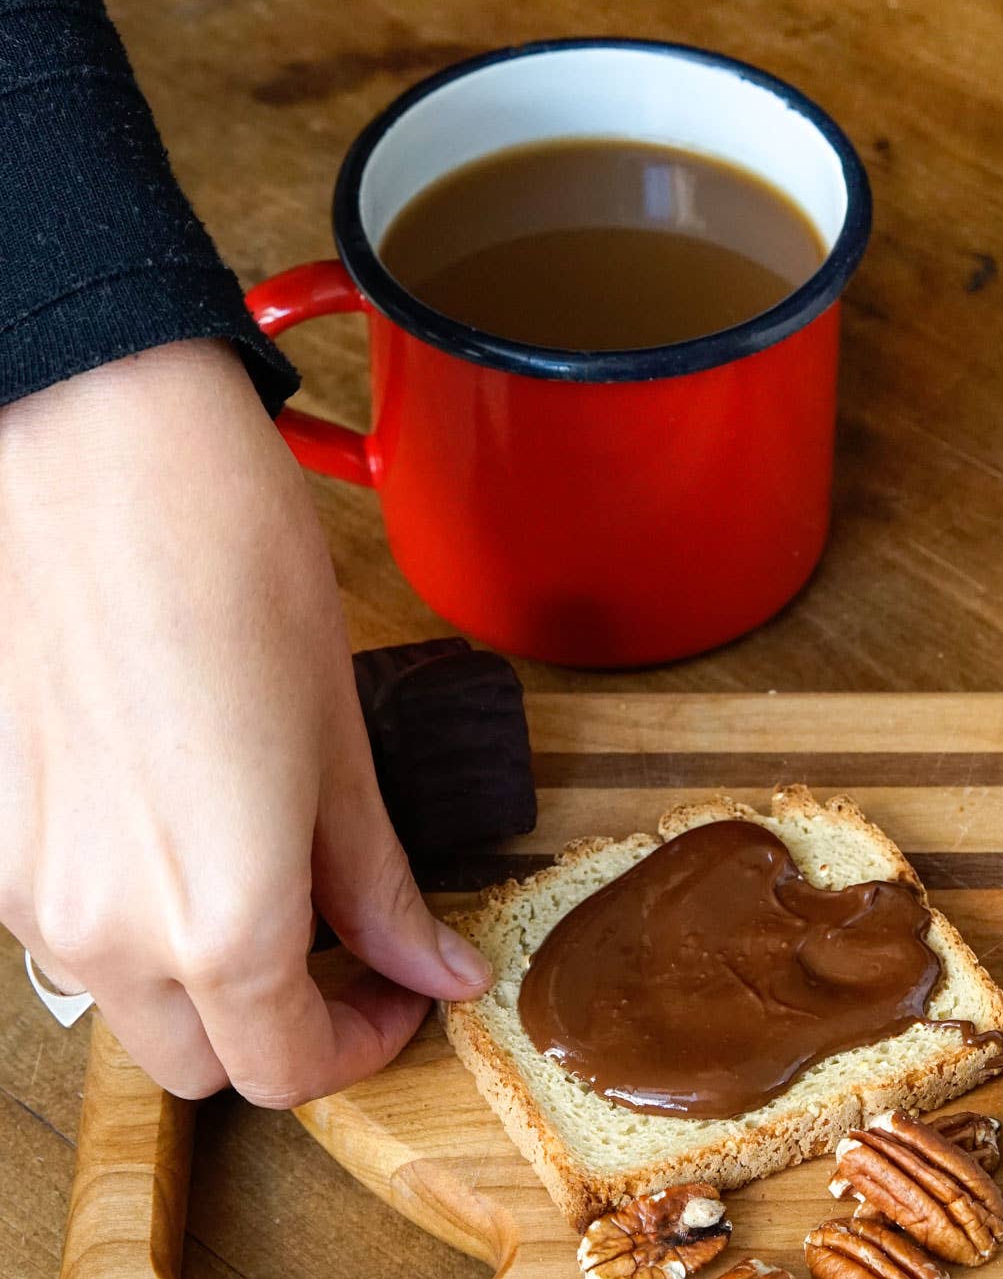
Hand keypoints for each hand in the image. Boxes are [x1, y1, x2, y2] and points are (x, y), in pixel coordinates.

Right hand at [0, 340, 489, 1104]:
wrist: (102, 463)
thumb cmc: (236, 573)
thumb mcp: (340, 742)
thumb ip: (380, 883)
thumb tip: (435, 969)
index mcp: (219, 916)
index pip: (286, 1066)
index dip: (360, 1044)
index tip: (399, 994)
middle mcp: (105, 932)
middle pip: (201, 1059)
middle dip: (283, 1026)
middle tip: (344, 947)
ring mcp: (28, 892)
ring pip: (128, 1001)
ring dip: (204, 977)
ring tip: (267, 872)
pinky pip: (72, 929)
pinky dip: (137, 917)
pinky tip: (182, 826)